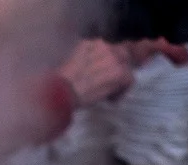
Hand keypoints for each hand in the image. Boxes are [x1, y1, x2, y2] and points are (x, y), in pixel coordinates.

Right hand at [57, 38, 187, 106]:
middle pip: (121, 53)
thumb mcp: (68, 64)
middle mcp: (103, 45)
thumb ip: (81, 60)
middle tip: (110, 81)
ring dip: (119, 80)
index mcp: (88, 43)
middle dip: (118, 67)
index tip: (103, 71)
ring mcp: (113, 58)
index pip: (106, 47)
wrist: (60, 92)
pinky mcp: (120, 72)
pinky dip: (121, 91)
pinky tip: (110, 99)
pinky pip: (129, 80)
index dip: (108, 59)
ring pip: (126, 67)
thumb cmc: (57, 84)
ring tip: (108, 92)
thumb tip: (88, 68)